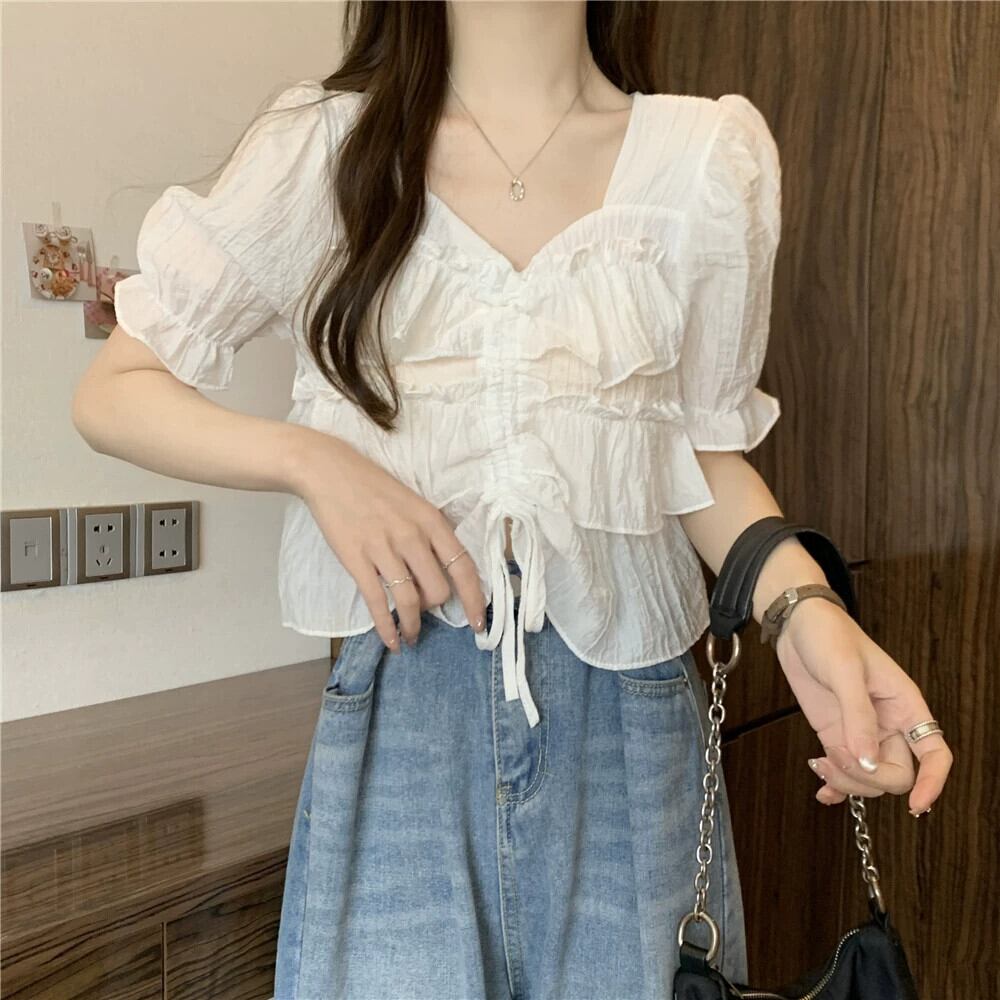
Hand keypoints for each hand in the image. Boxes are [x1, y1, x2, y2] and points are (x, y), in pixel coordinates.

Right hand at [292, 431, 487, 651]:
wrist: (329, 472)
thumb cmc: (374, 487)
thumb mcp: (414, 502)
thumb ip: (431, 533)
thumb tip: (443, 570)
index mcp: (431, 520)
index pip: (463, 567)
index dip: (475, 600)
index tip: (480, 623)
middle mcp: (412, 536)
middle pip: (438, 590)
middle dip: (436, 609)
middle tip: (427, 612)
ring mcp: (384, 549)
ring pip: (411, 601)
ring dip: (413, 626)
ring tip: (411, 637)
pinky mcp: (357, 560)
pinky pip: (377, 603)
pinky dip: (386, 628)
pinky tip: (391, 641)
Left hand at [773, 597, 952, 815]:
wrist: (797, 625)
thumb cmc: (829, 635)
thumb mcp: (845, 671)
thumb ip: (858, 716)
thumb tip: (867, 762)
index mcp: (905, 705)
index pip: (935, 753)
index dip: (933, 782)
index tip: (917, 805)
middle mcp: (888, 724)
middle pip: (897, 774)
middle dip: (868, 778)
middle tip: (835, 758)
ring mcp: (861, 733)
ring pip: (869, 778)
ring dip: (846, 781)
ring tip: (818, 763)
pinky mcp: (836, 735)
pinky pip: (845, 773)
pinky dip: (835, 787)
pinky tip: (822, 791)